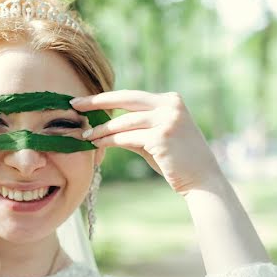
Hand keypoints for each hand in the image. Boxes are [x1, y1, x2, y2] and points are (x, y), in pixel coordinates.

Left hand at [70, 90, 223, 196]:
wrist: (202, 180)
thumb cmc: (177, 161)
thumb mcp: (157, 138)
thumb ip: (135, 128)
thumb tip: (104, 127)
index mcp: (170, 100)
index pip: (132, 96)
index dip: (106, 98)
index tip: (84, 100)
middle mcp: (170, 105)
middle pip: (126, 99)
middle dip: (97, 101)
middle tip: (74, 104)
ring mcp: (167, 120)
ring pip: (124, 121)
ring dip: (101, 129)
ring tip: (84, 135)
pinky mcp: (162, 138)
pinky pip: (127, 137)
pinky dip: (109, 140)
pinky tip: (96, 144)